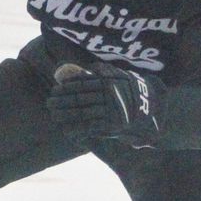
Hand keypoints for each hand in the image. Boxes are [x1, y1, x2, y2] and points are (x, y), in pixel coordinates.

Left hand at [46, 62, 163, 145]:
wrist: (151, 106)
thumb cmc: (128, 91)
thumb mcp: (116, 76)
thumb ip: (98, 73)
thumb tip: (75, 70)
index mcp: (107, 80)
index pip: (81, 83)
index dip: (65, 87)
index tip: (55, 89)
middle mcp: (108, 94)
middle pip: (78, 98)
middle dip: (61, 101)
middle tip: (48, 102)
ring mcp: (110, 109)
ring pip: (81, 112)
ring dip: (64, 115)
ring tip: (54, 115)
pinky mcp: (112, 124)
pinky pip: (90, 127)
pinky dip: (77, 129)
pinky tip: (67, 130)